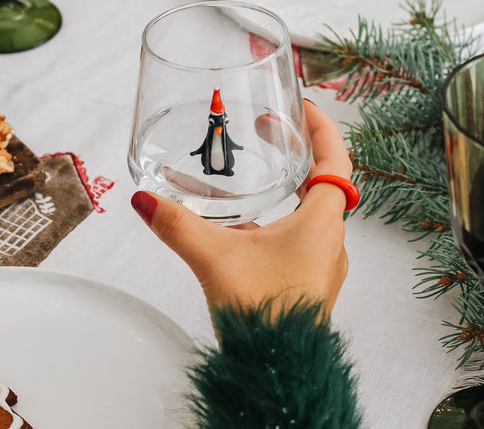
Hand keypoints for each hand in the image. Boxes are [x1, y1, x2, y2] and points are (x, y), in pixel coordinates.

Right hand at [131, 99, 352, 319]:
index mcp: (323, 222)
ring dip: (296, 186)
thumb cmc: (265, 318)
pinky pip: (307, 236)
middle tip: (274, 131)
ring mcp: (324, 264)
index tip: (304, 107)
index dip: (323, 128)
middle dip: (302, 151)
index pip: (337, 159)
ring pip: (317, 210)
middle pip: (327, 180)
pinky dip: (287, 217)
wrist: (279, 376)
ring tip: (265, 170)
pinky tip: (254, 226)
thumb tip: (145, 200)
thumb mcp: (215, 260)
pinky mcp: (312, 283)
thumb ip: (178, 225)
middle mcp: (332, 240)